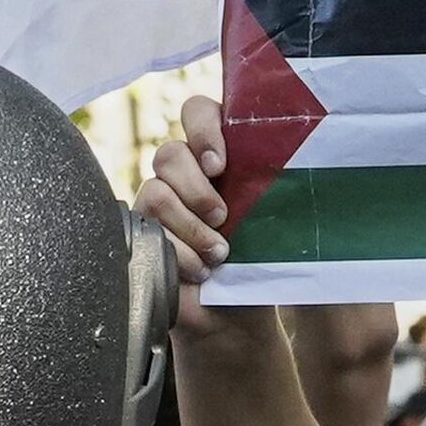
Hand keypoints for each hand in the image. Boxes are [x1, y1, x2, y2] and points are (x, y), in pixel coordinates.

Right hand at [135, 95, 281, 358]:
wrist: (235, 313)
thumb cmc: (259, 260)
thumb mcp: (272, 217)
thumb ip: (267, 183)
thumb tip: (284, 173)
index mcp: (216, 154)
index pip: (197, 111)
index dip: (203, 130)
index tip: (221, 165)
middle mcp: (182, 173)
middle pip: (170, 153)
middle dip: (197, 189)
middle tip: (223, 219)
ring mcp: (158, 203)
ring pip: (156, 192)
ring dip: (190, 227)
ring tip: (218, 254)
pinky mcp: (142, 234)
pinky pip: (147, 229)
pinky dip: (178, 252)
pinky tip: (198, 270)